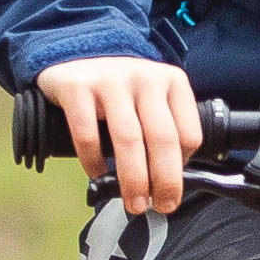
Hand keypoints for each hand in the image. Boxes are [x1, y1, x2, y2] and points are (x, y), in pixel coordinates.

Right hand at [40, 54, 210, 217]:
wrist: (71, 53)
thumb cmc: (118, 88)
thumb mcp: (150, 97)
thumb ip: (162, 128)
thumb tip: (167, 180)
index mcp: (171, 81)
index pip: (188, 132)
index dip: (182, 167)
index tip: (172, 189)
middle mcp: (145, 78)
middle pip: (162, 138)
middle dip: (164, 180)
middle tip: (161, 206)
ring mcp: (111, 80)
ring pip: (129, 139)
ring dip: (133, 178)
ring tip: (133, 203)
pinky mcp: (78, 87)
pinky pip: (88, 133)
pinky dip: (93, 161)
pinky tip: (96, 174)